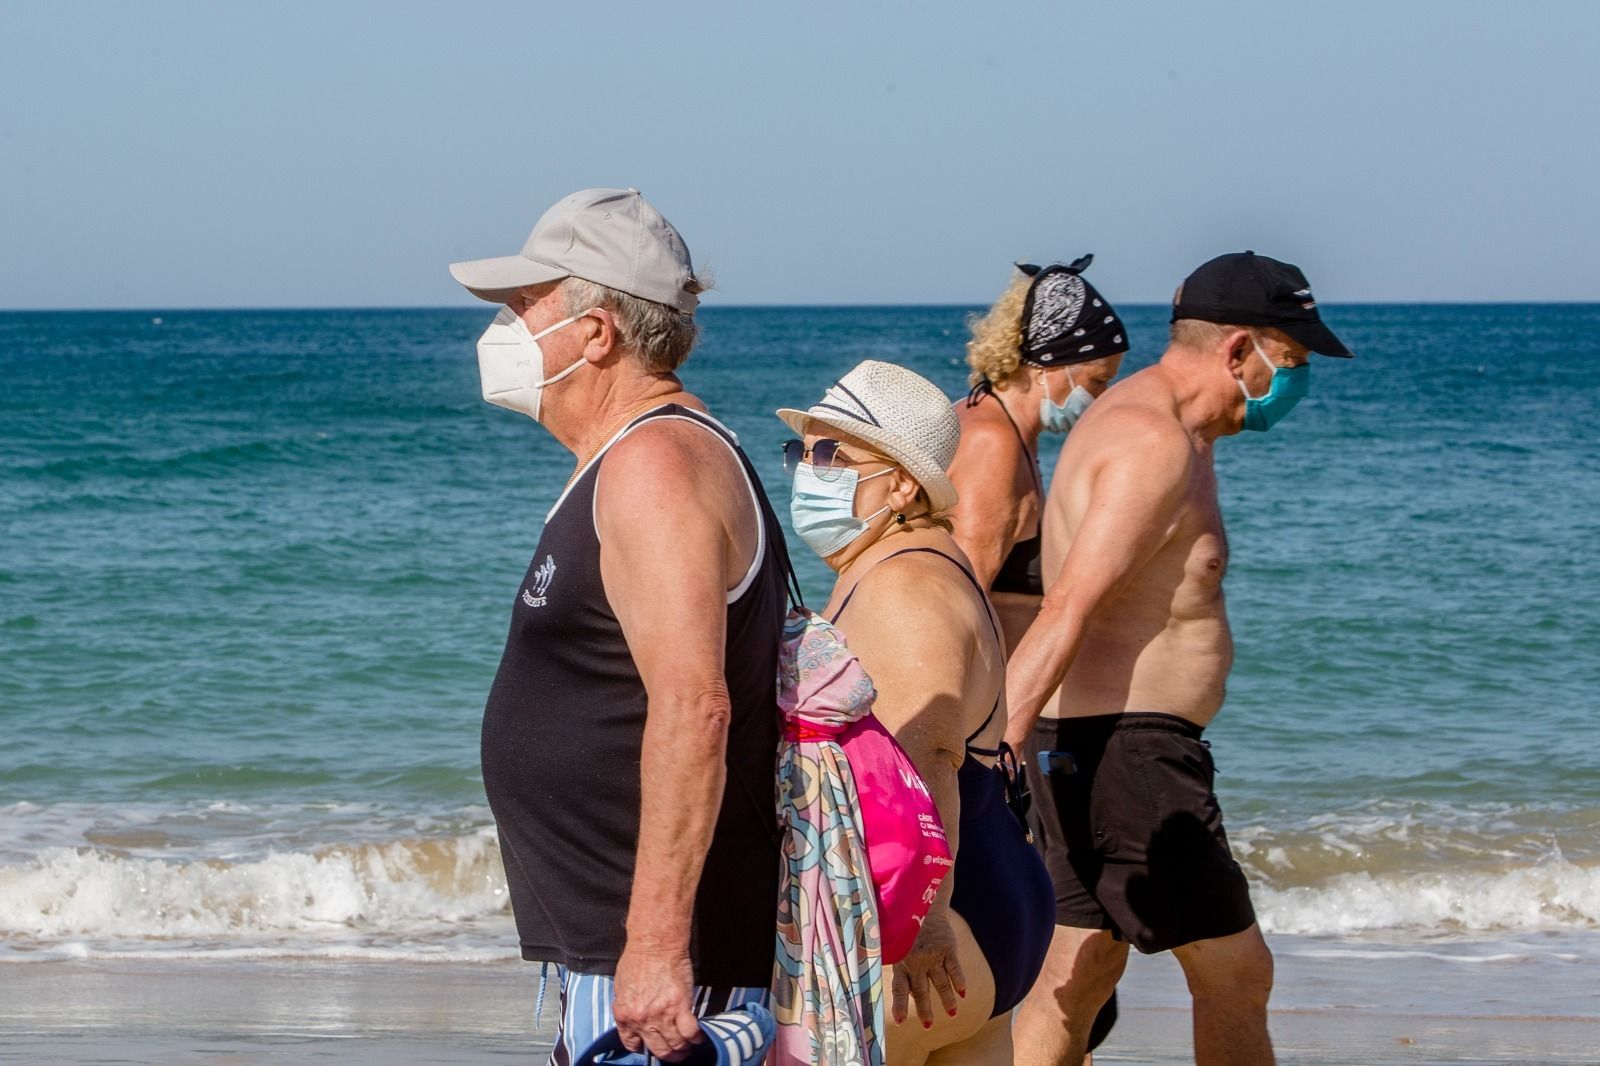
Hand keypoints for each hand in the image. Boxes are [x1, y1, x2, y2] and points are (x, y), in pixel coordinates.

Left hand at [612, 943, 703, 1061]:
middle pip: (658, 1050)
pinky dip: (696, 1039)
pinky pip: (690, 1032)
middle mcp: (643, 1020)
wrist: (655, 944)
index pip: (633, 1044)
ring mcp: (663, 1015)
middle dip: (668, 1055)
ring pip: (676, 1044)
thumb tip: (633, 1020)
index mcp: (625, 1015)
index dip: (644, 1047)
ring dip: (683, 1050)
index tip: (651, 1046)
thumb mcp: (621, 987)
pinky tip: (698, 1037)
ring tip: (688, 1048)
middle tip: (676, 1053)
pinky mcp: (681, 1006)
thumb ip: (627, 1007)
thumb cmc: (637, 959)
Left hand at [891, 912, 966, 1028]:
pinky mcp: (948, 949)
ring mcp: (933, 956)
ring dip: (947, 1000)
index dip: (900, 1005)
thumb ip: (896, 964)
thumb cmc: (906, 928)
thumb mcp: (894, 944)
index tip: (900, 1021)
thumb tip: (895, 986)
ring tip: (951, 1013)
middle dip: (925, 1009)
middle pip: (921, 991)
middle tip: (927, 1025)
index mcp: (901, 962)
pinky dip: (959, 982)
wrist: (924, 904)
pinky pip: (954, 969)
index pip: (899, 988)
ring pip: (941, 983)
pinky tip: (963, 993)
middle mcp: (917, 962)